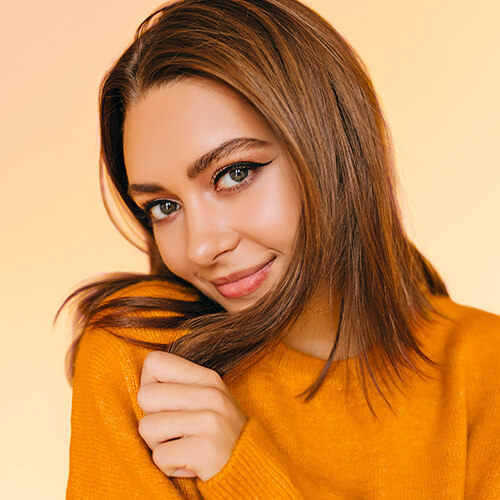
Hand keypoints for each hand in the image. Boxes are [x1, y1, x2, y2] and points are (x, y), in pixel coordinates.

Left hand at [137, 351, 247, 481]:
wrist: (251, 466)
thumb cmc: (217, 432)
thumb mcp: (206, 398)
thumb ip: (179, 385)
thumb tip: (142, 382)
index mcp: (207, 378)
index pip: (154, 362)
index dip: (149, 383)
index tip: (165, 402)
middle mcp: (211, 395)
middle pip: (145, 396)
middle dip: (151, 418)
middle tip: (173, 430)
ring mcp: (210, 422)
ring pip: (147, 427)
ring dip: (158, 444)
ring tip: (181, 446)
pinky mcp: (206, 451)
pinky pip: (159, 457)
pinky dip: (169, 466)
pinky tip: (188, 462)